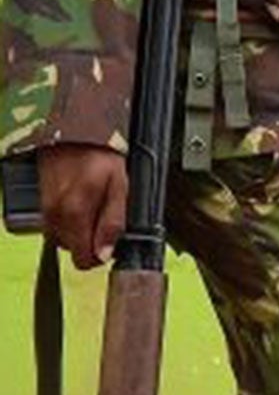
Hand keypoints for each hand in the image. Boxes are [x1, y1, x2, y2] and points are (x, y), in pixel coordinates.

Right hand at [37, 143, 127, 270]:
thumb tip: (105, 253)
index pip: (83, 260)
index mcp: (75, 214)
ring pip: (64, 240)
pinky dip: (69, 222)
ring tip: (93, 205)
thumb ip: (113, 222)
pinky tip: (81, 203)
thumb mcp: (120, 187)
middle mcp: (55, 217)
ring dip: (80, 231)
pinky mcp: (41, 206)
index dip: (101, 255)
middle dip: (91, 240)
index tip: (111, 241)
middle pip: (74, 250)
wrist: (74, 134)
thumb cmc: (100, 157)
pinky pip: (56, 226)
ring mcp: (45, 212)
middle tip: (104, 215)